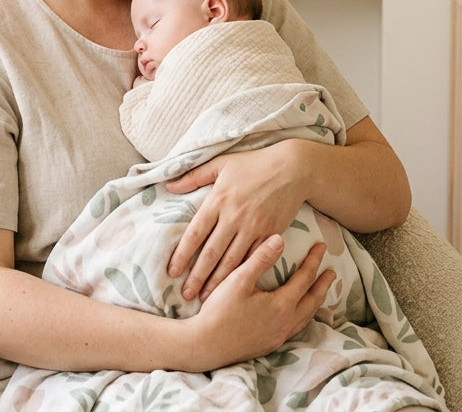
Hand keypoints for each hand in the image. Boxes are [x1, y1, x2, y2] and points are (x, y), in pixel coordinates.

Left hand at [165, 143, 308, 300]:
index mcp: (218, 200)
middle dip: (197, 277)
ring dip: (218, 281)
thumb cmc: (254, 164)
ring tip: (206, 298)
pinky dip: (243, 274)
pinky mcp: (270, 234)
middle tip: (186, 295)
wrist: (293, 168)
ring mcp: (253, 227)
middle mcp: (233, 216)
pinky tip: (235, 286)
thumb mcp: (221, 163)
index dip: (182, 254)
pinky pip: (254, 259)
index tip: (172, 271)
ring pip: (232, 261)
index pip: (195, 233)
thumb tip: (168, 186)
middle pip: (211, 253)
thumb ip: (193, 176)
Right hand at [181, 235, 334, 369]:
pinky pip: (296, 328)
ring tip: (319, 292)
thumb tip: (279, 239)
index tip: (321, 246)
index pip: (305, 278)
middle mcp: (286, 322)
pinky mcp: (270, 344)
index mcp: (282, 305)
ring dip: (315, 302)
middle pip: (312, 300)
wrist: (206, 346)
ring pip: (306, 317)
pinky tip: (296, 314)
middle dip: (323, 284)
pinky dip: (303, 317)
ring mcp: (279, 336)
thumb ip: (260, 259)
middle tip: (331, 272)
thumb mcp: (238, 280)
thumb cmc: (220, 311)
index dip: (313, 261)